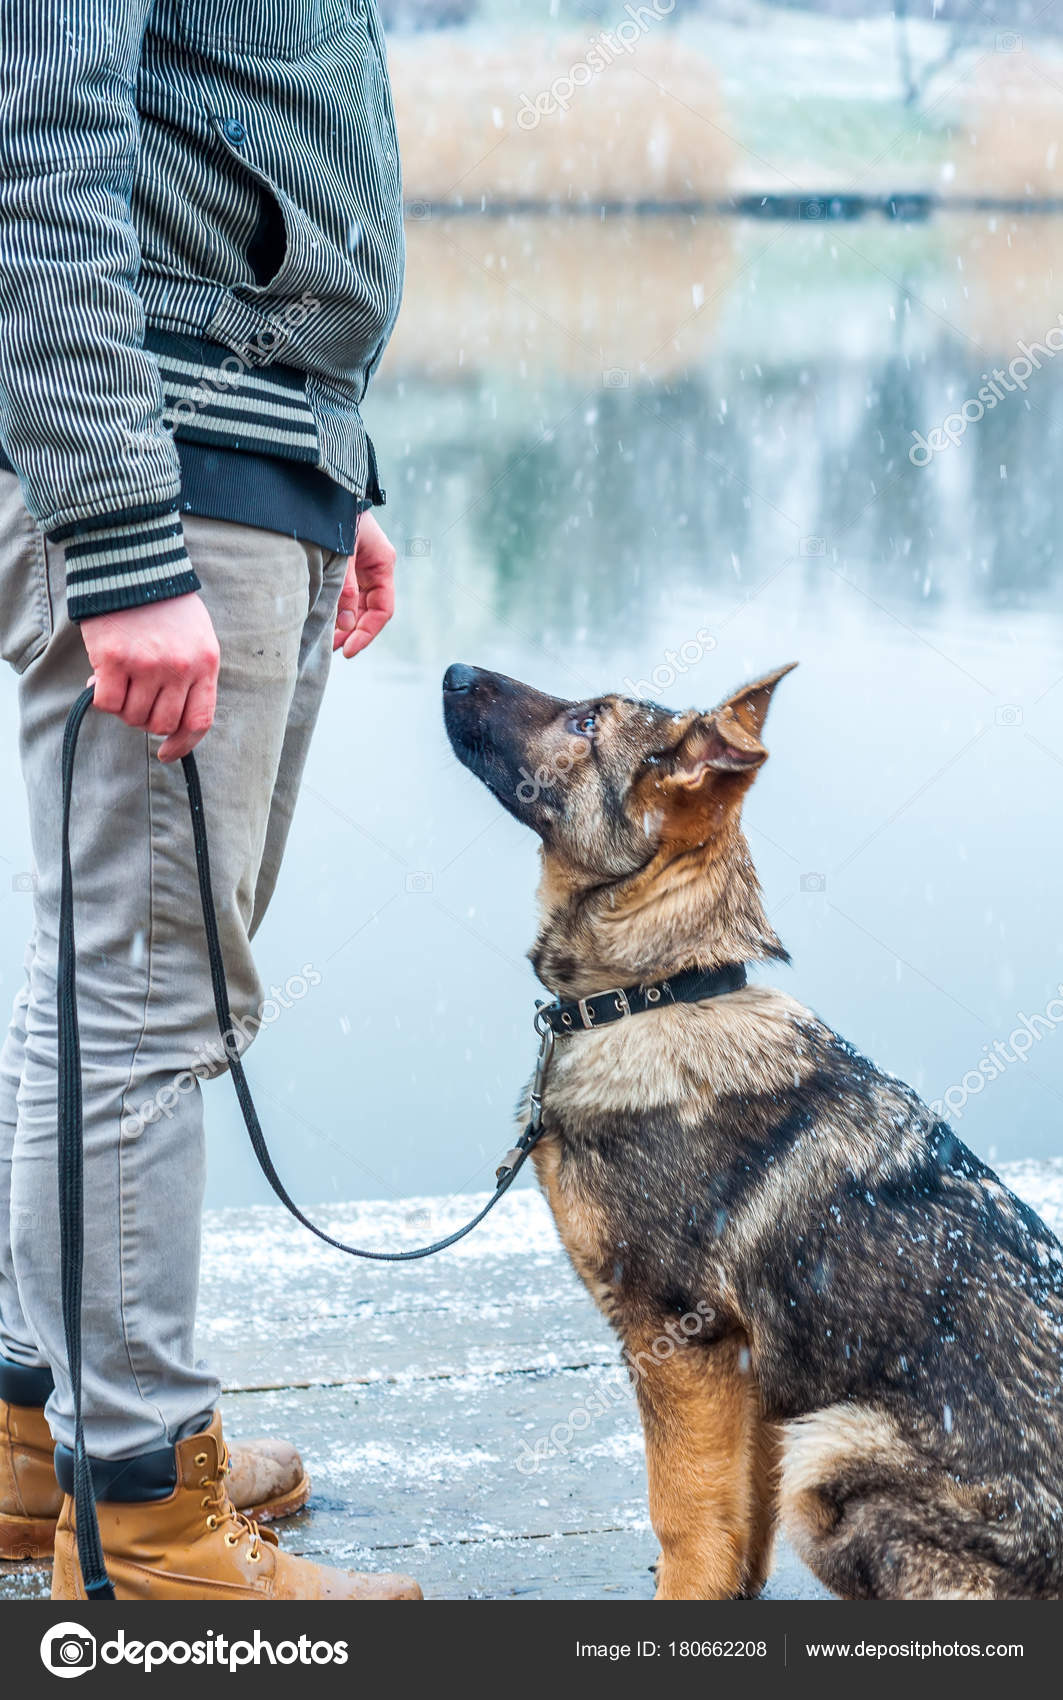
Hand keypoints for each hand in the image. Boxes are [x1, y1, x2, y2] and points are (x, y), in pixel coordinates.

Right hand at [80, 592, 220, 763]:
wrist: (133, 564)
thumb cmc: (165, 603)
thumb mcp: (196, 637)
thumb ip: (189, 675)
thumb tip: (162, 716)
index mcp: (205, 663)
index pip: (199, 721)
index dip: (183, 744)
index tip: (166, 753)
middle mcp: (179, 668)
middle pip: (161, 724)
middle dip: (145, 720)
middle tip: (135, 698)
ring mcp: (147, 665)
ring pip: (132, 716)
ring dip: (123, 707)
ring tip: (120, 680)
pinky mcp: (114, 659)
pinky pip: (106, 703)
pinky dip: (101, 698)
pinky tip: (100, 678)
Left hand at [333, 512, 395, 658]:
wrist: (326, 487)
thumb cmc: (338, 514)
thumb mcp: (342, 552)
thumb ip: (345, 588)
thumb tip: (346, 625)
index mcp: (382, 564)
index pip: (383, 610)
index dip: (367, 632)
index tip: (349, 649)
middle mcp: (376, 568)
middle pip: (370, 611)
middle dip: (354, 632)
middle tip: (334, 648)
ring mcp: (362, 567)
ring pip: (358, 605)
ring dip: (345, 624)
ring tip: (327, 640)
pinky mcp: (347, 565)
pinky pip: (347, 594)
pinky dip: (338, 609)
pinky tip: (325, 619)